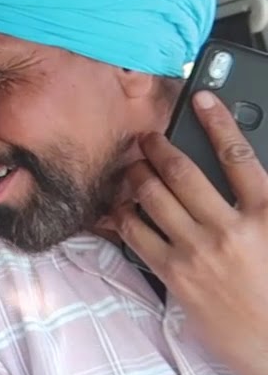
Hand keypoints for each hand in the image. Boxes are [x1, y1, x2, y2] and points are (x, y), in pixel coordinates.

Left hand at [113, 91, 267, 374]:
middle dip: (158, 147)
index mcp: (266, 216)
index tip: (202, 99)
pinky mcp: (174, 275)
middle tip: (147, 138)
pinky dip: (124, 215)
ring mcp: (198, 252)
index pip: (239, 156)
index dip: (218, 122)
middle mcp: (230, 230)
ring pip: (153, 197)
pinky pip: (137, 234)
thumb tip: (240, 168)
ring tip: (134, 169)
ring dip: (138, 176)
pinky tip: (120, 207)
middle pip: (182, 172)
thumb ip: (259, 200)